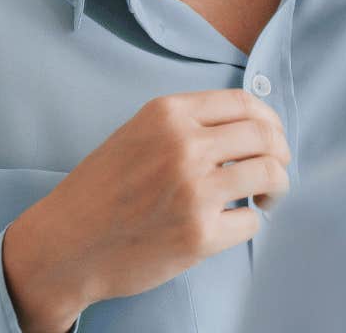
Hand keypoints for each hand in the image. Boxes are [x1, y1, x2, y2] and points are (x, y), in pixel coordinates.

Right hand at [2, 89, 291, 331]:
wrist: (65, 243)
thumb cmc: (100, 191)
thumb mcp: (137, 134)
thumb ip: (185, 125)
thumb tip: (247, 127)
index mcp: (168, 114)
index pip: (244, 102)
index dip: (269, 120)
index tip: (272, 138)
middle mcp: (184, 145)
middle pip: (265, 136)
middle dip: (280, 154)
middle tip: (274, 171)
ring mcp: (194, 190)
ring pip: (270, 174)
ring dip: (276, 188)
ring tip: (264, 199)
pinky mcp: (200, 234)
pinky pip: (252, 222)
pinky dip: (249, 223)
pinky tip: (230, 225)